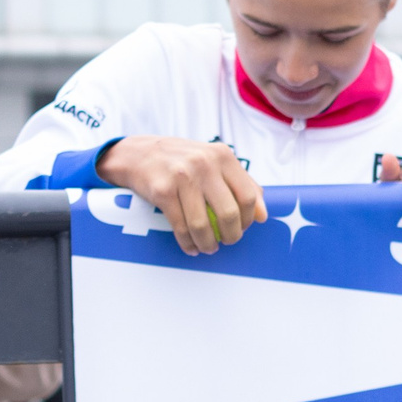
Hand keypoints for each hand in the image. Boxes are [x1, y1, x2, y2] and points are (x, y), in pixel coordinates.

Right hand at [100, 135, 267, 255]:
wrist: (138, 154)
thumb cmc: (183, 161)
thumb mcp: (214, 162)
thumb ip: (241, 184)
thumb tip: (262, 215)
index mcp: (222, 155)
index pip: (247, 195)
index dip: (248, 219)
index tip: (242, 228)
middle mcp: (204, 164)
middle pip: (229, 213)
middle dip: (231, 236)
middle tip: (227, 241)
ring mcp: (182, 177)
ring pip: (203, 225)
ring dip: (208, 244)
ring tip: (208, 248)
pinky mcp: (162, 191)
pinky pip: (180, 227)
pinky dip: (188, 243)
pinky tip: (191, 247)